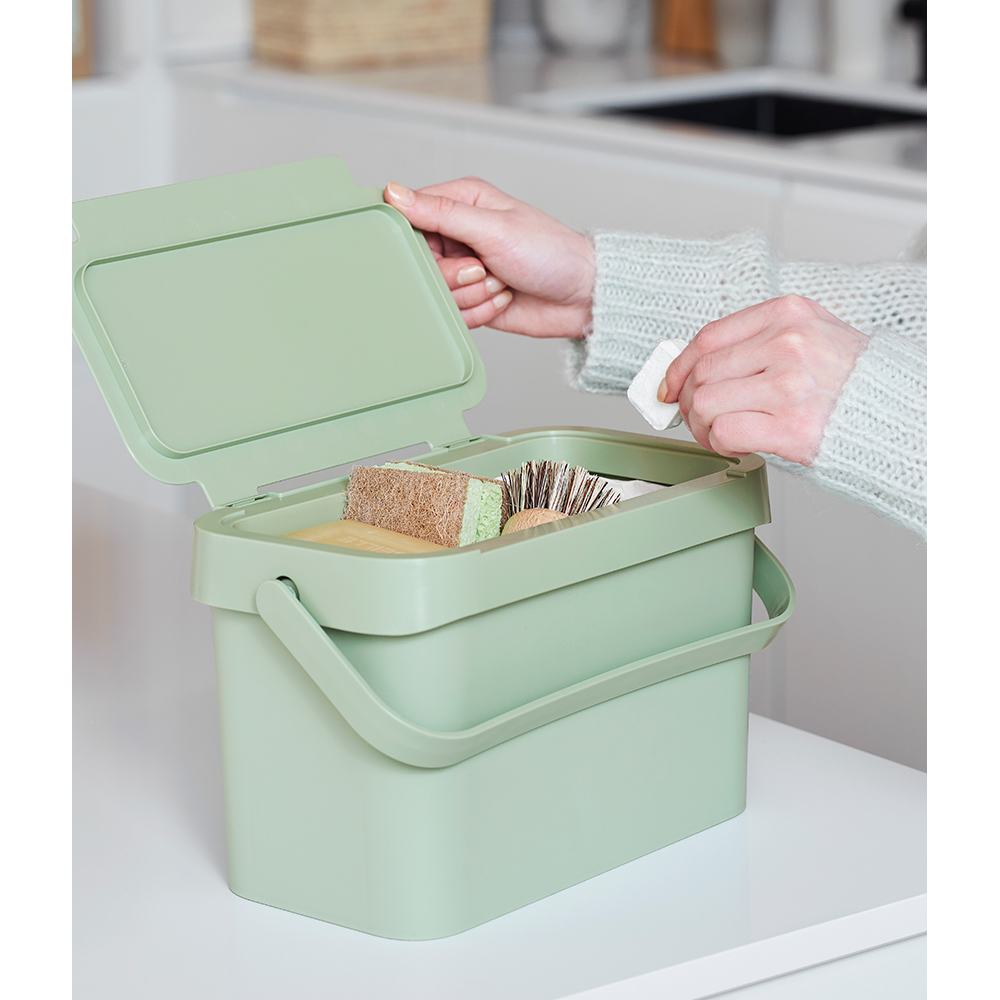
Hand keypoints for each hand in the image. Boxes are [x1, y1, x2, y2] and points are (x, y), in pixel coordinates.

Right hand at [385, 178, 594, 336]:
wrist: (580, 296)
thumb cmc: (550, 253)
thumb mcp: (493, 228)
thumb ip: (440, 213)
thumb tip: (394, 193)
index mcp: (461, 203)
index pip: (409, 217)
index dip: (419, 241)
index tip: (443, 250)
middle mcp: (458, 236)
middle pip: (420, 263)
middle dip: (454, 275)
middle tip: (483, 269)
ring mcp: (463, 271)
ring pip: (436, 293)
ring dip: (472, 295)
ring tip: (500, 283)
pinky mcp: (470, 301)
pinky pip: (454, 315)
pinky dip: (480, 312)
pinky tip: (503, 299)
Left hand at [659, 295, 867, 465]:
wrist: (900, 414)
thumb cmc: (853, 381)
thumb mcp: (813, 336)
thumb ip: (761, 342)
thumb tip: (699, 368)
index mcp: (789, 314)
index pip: (710, 337)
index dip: (680, 366)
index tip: (671, 385)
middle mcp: (788, 343)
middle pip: (703, 373)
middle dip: (689, 402)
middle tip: (698, 418)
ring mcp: (790, 384)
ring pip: (705, 402)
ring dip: (702, 426)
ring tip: (721, 434)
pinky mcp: (792, 425)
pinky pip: (725, 431)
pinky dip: (720, 443)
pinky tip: (740, 444)